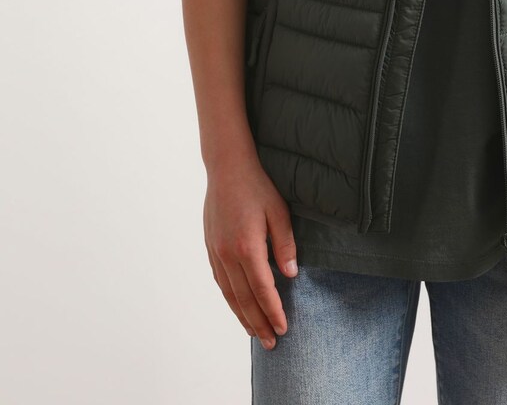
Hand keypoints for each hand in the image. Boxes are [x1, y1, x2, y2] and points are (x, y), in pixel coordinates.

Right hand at [203, 153, 298, 348]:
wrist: (227, 167)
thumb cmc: (257, 186)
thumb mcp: (278, 211)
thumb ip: (285, 244)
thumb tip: (290, 275)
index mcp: (247, 246)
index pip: (262, 289)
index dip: (273, 311)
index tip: (284, 328)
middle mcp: (227, 254)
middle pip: (244, 299)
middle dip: (258, 323)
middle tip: (271, 342)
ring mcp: (216, 252)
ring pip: (229, 294)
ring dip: (242, 316)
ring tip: (255, 333)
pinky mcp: (211, 247)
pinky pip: (220, 281)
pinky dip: (230, 299)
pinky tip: (238, 307)